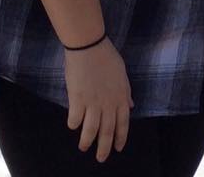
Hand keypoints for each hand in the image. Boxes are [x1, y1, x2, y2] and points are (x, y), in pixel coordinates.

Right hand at [64, 37, 133, 160]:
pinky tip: (73, 125)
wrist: (89, 45)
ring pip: (91, 130)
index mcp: (120, 96)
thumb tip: (130, 106)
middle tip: (101, 158)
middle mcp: (108, 103)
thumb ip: (125, 92)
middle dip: (104, 148)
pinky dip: (74, 124)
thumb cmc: (106, 56)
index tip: (118, 148)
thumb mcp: (121, 73)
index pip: (123, 123)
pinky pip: (75, 119)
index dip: (120, 137)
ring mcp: (93, 102)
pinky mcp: (77, 99)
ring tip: (84, 147)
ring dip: (87, 141)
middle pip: (107, 131)